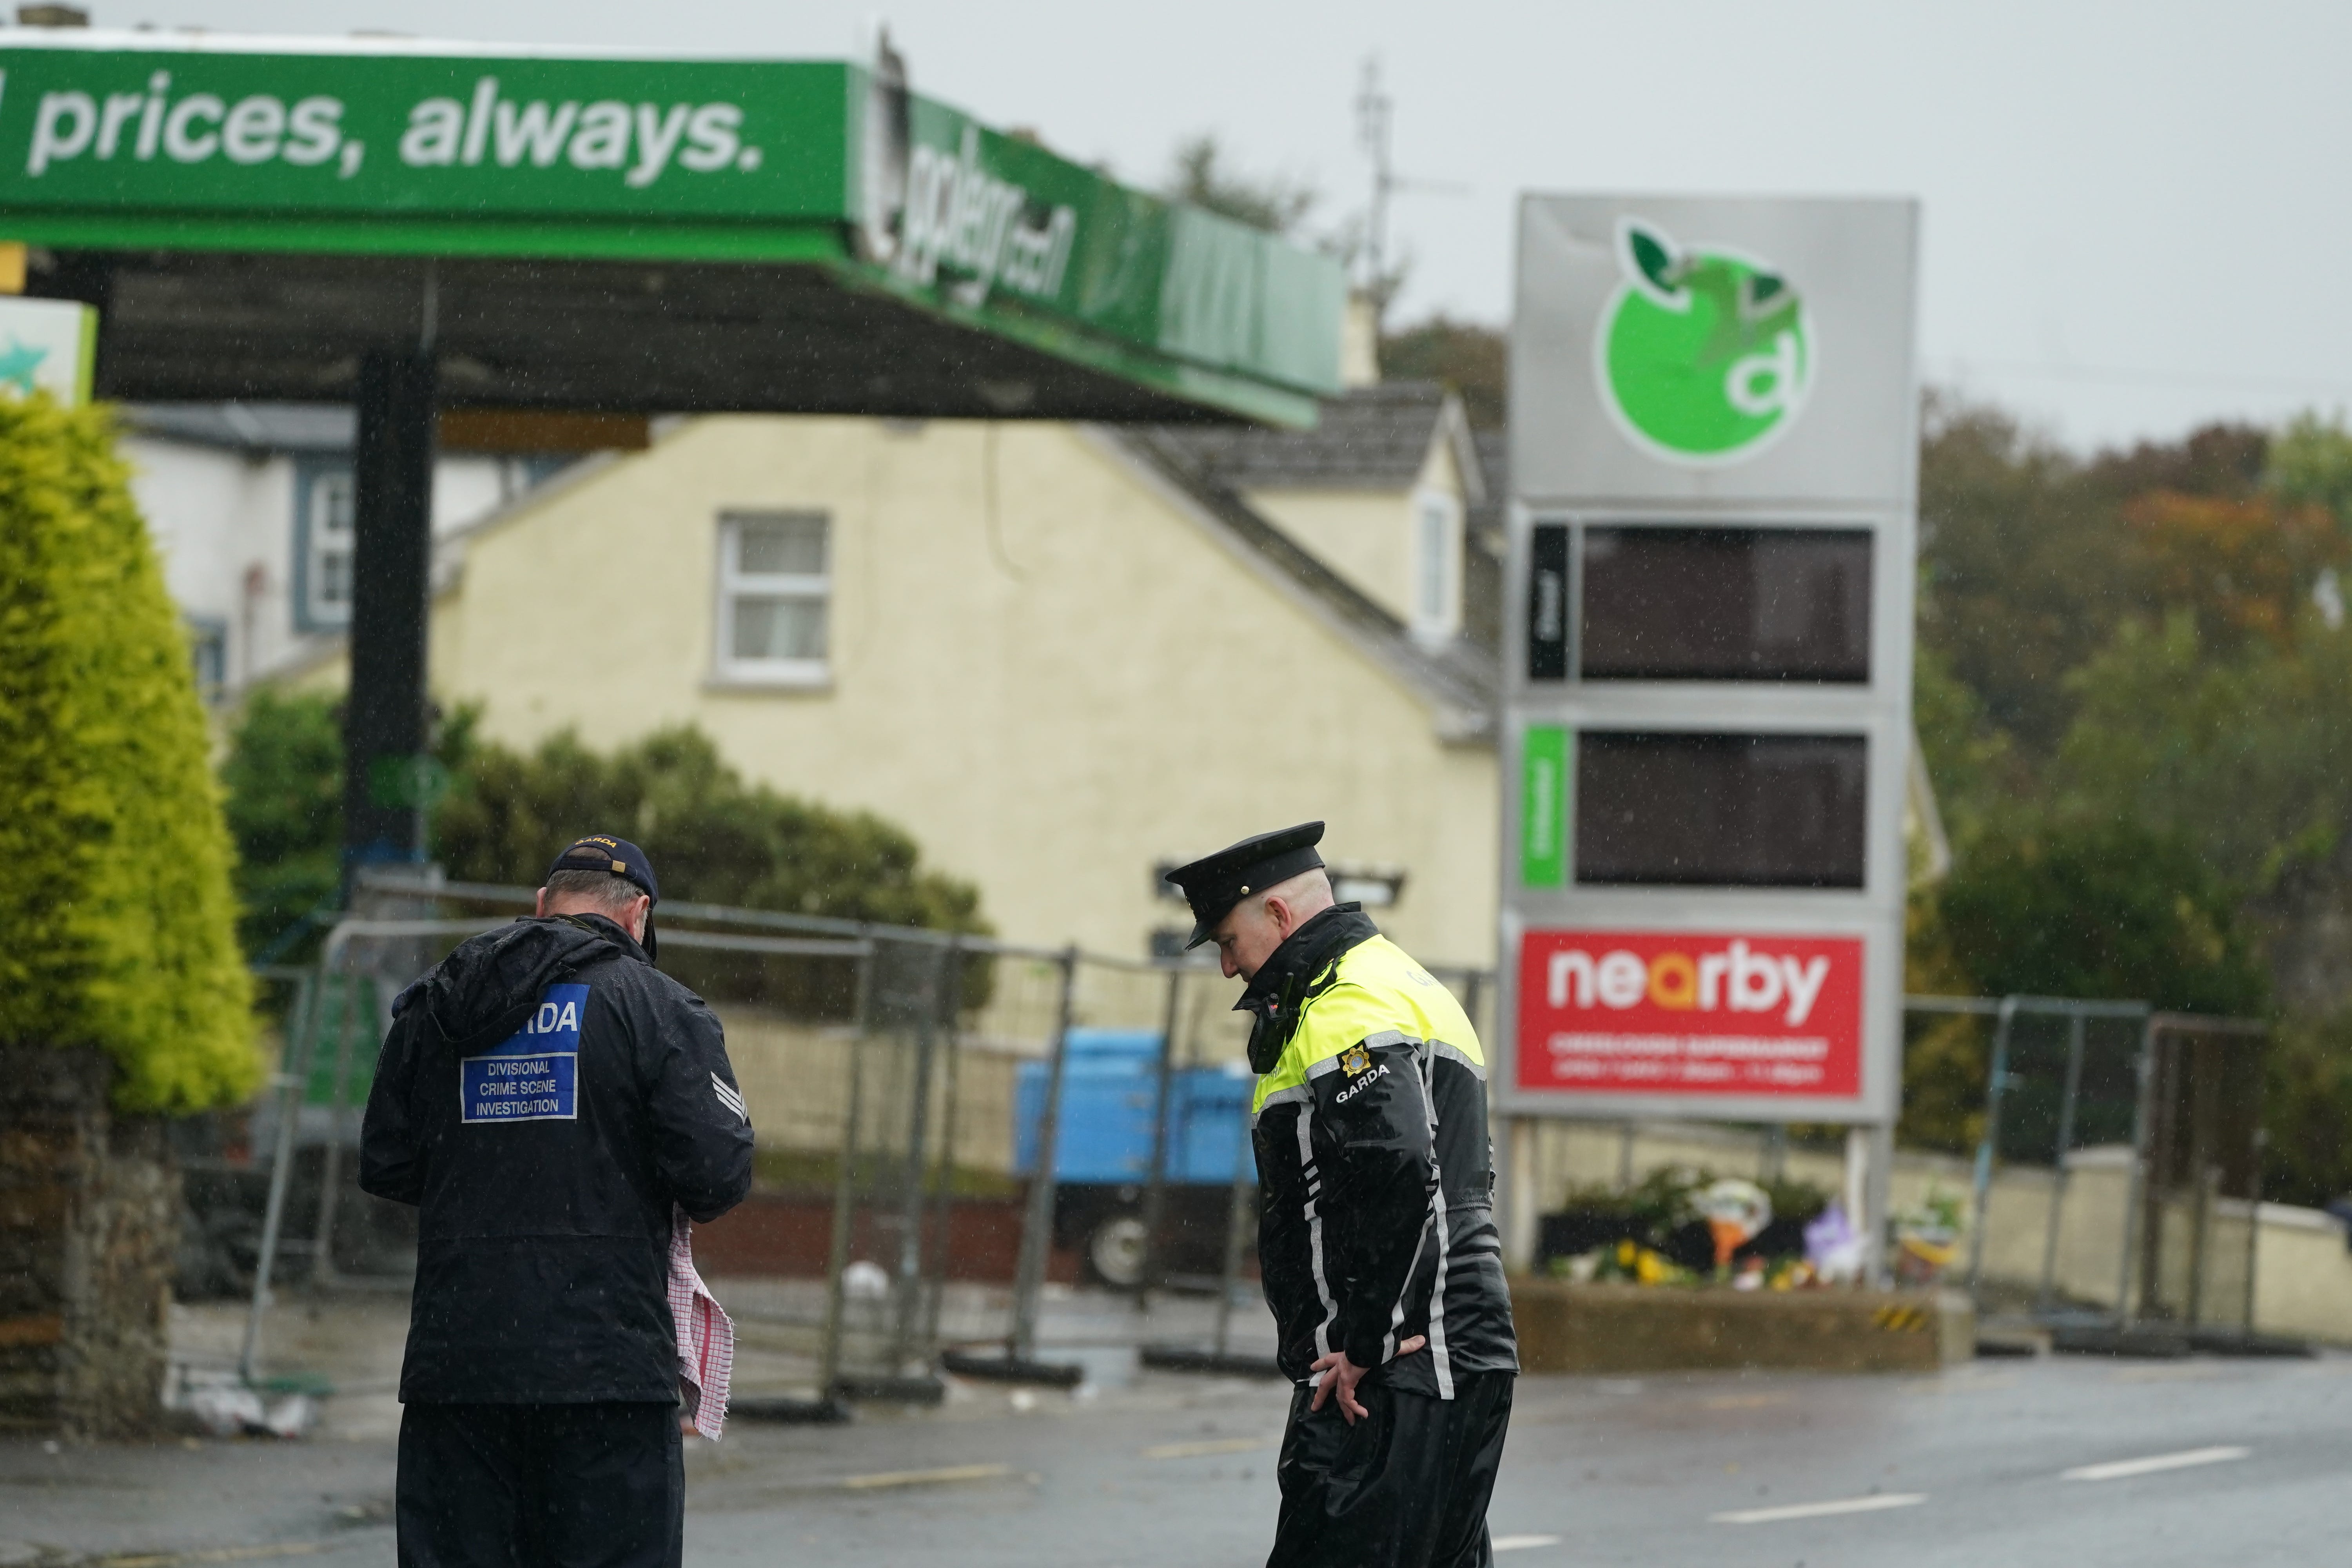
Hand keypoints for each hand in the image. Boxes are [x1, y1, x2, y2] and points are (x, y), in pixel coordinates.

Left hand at [1308, 1335, 1425, 1424]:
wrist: (1368, 1340)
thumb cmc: (1375, 1340)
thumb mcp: (1388, 1344)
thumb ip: (1404, 1345)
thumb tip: (1421, 1339)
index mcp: (1345, 1355)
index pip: (1330, 1359)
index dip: (1321, 1363)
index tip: (1313, 1367)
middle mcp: (1341, 1366)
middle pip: (1325, 1381)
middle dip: (1320, 1394)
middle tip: (1315, 1406)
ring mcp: (1343, 1375)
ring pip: (1337, 1395)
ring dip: (1342, 1408)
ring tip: (1348, 1422)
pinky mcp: (1348, 1381)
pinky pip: (1348, 1399)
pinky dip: (1354, 1407)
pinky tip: (1362, 1415)